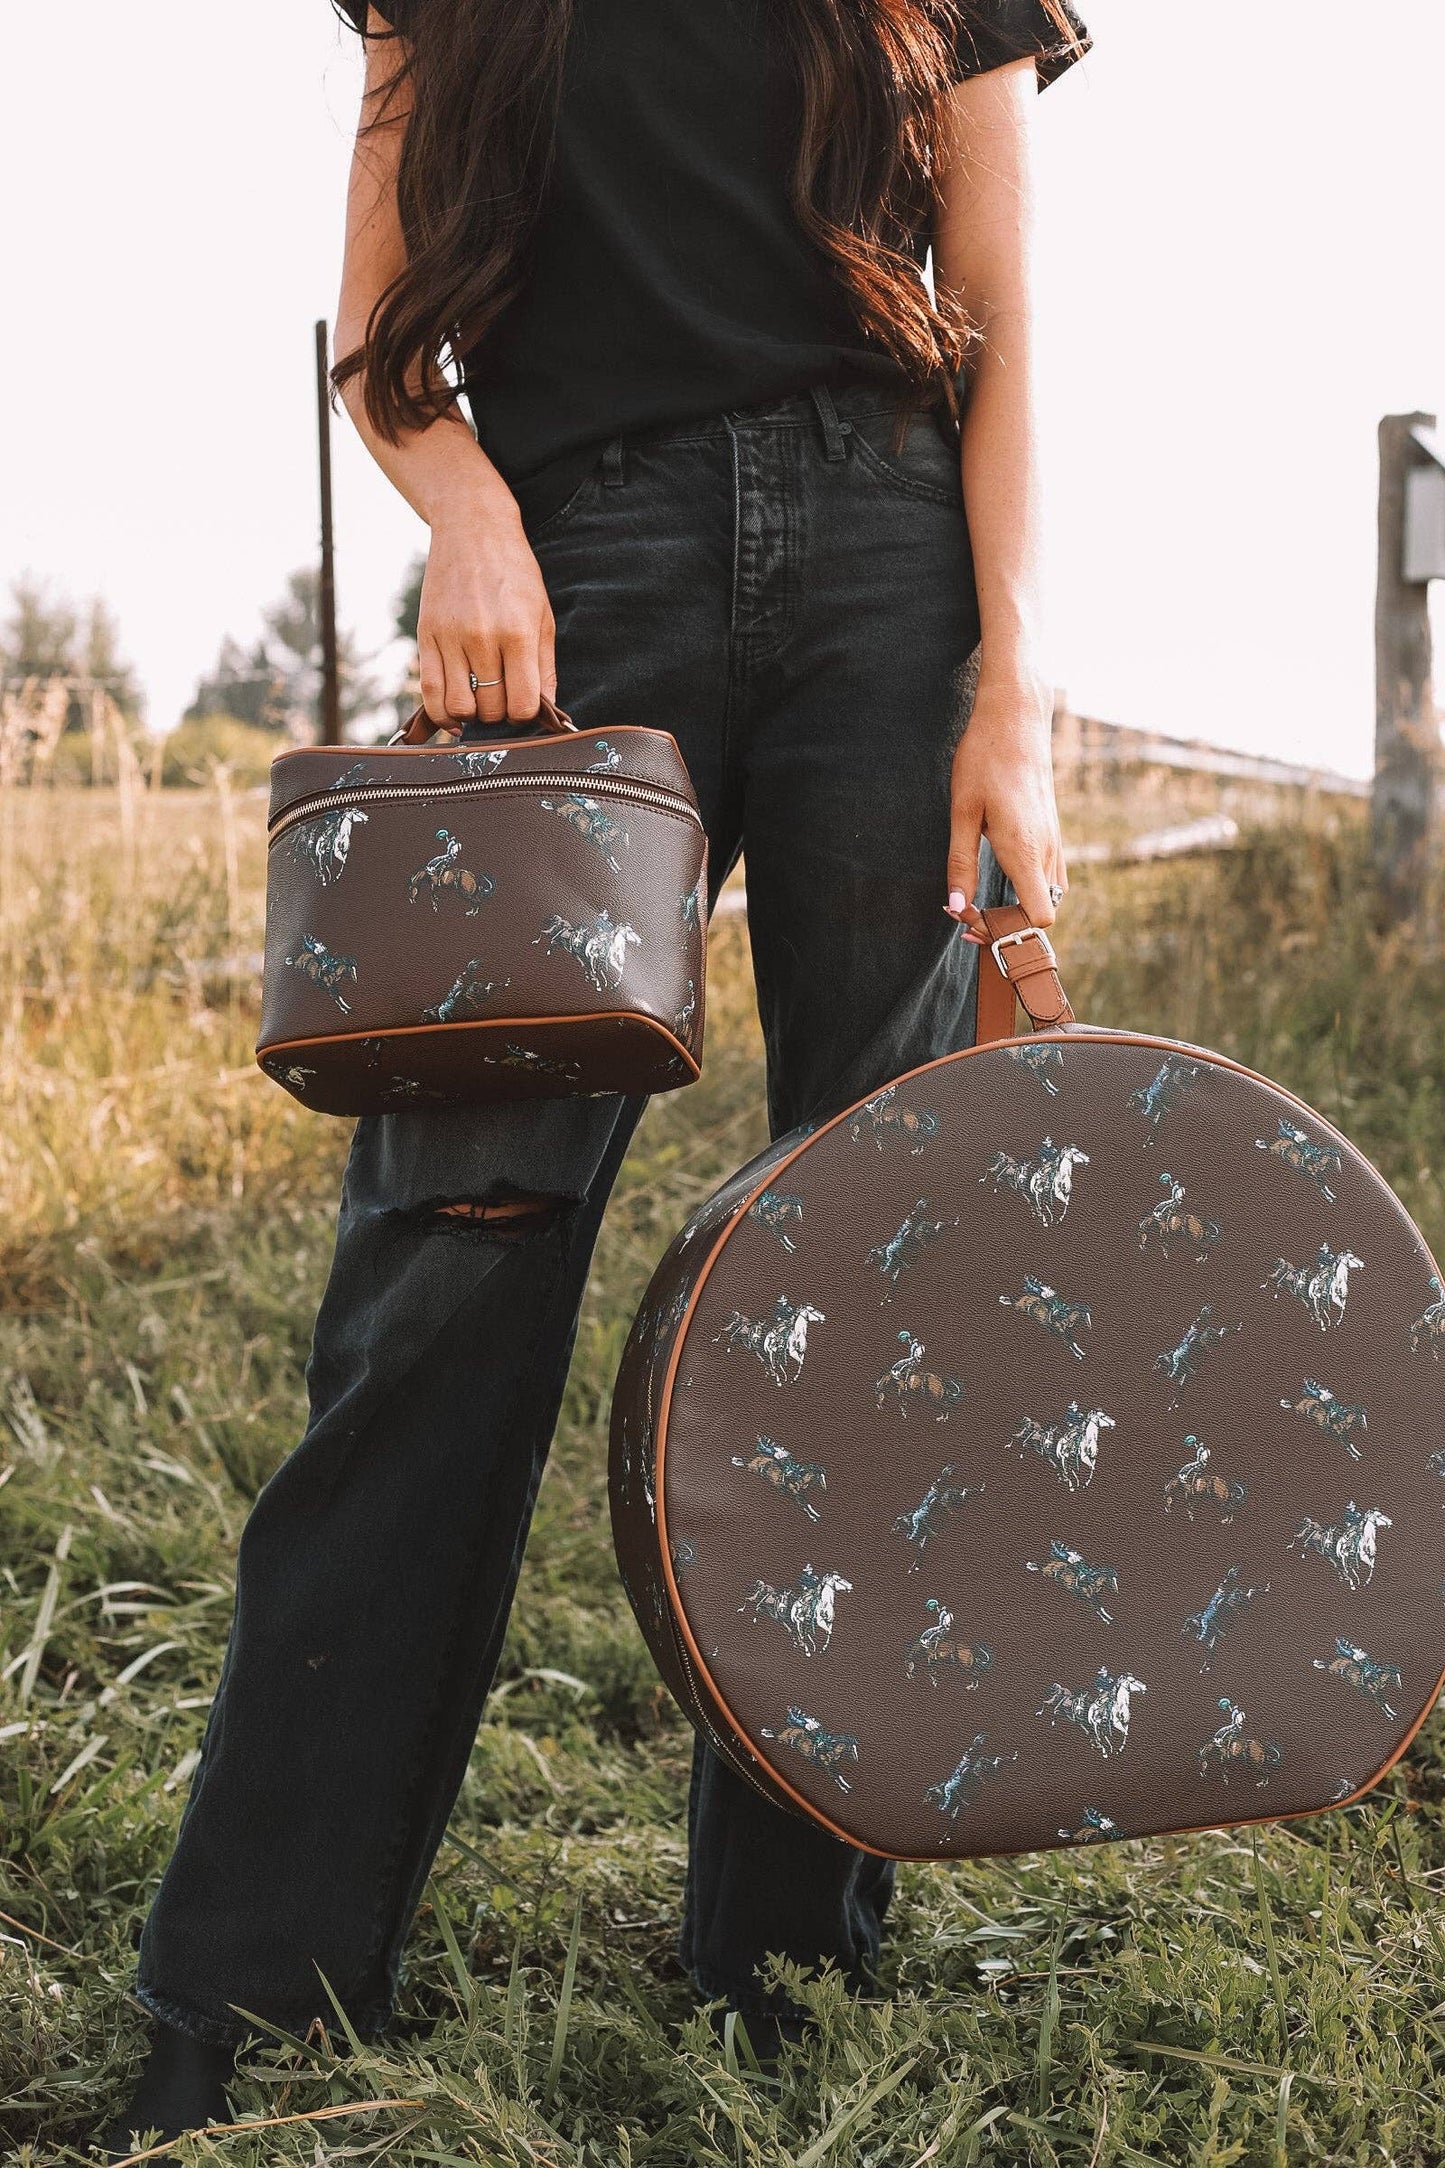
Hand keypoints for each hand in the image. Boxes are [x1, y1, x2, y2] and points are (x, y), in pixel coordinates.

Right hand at [416, 491, 556, 726]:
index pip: (522, 705)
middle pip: (491, 709)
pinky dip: (442, 713)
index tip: (523, 704)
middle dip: (500, 713)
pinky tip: (454, 714)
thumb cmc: (514, 573)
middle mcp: (482, 638)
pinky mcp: (425, 635)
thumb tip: (546, 711)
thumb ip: (544, 666)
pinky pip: (428, 691)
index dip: (525, 714)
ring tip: (480, 699)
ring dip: (473, 715)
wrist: (472, 530)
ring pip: (459, 707)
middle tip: (502, 696)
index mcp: (517, 634)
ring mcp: (450, 638)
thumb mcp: (542, 616)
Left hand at [943, 662, 1067, 944]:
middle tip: (967, 914)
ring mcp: (1055, 841)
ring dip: (1018, 906)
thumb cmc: (984, 760)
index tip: (973, 918)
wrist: (1016, 719)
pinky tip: (1002, 877)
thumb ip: (961, 863)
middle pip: (1042, 913)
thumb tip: (956, 905)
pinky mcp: (1053, 832)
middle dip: (1008, 924)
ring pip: (1048, 896)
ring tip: (979, 900)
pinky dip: (1030, 888)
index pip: (1039, 918)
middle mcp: (1047, 851)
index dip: (1008, 929)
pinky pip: (1051, 876)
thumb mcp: (962, 812)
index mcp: (1025, 850)